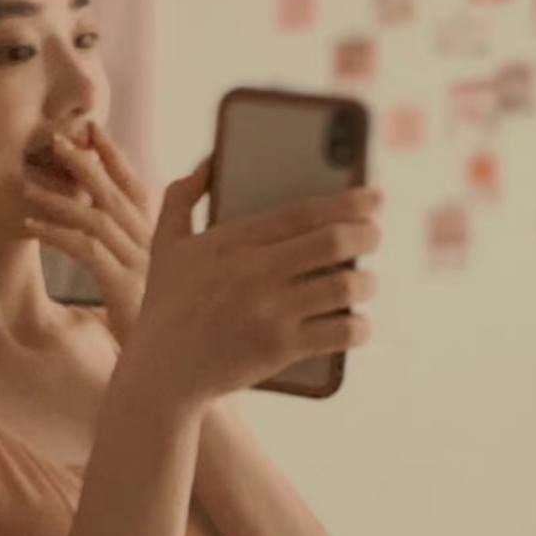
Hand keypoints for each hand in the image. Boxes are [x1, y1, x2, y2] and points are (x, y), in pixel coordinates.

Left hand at [21, 122, 159, 346]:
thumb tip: (131, 235)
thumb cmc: (162, 325)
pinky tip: (30, 227)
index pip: (136, 186)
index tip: (91, 127)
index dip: (114, 155)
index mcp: (162, 238)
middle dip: (86, 161)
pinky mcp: (122, 287)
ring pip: (96, 216)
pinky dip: (56, 233)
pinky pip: (85, 249)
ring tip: (27, 184)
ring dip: (60, 197)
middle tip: (56, 138)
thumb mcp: (157, 280)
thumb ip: (145, 249)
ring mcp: (139, 264)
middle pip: (115, 192)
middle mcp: (153, 245)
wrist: (176, 366)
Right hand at [128, 165, 382, 409]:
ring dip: (366, 282)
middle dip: (367, 235)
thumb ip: (180, 197)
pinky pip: (339, 332)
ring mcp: (268, 311)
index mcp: (231, 241)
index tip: (373, 195)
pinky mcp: (279, 348)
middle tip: (374, 236)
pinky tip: (359, 325)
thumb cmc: (166, 306)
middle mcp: (253, 272)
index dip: (348, 200)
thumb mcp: (163, 245)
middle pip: (333, 241)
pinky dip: (359, 328)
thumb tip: (209, 162)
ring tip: (366, 282)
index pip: (303, 211)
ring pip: (344, 286)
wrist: (161, 373)